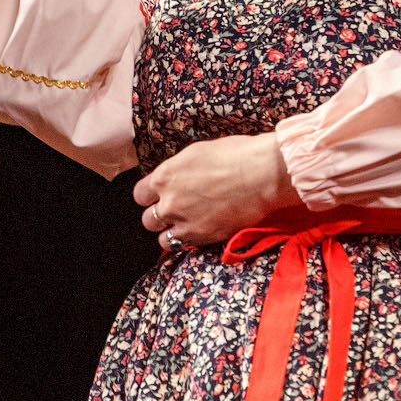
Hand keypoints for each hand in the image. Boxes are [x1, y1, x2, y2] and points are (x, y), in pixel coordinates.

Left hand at [133, 132, 298, 251]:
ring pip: (162, 238)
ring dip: (171, 233)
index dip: (149, 197)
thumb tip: (176, 177)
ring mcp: (184, 222)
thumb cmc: (235, 156)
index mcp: (165, 176)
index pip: (140, 194)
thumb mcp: (196, 153)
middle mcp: (169, 201)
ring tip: (186, 225)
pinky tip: (197, 233)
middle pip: (148, 219)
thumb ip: (179, 170)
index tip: (157, 197)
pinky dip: (187, 242)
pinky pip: (182, 247)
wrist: (261, 174)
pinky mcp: (202, 237)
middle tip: (174, 212)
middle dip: (159, 216)